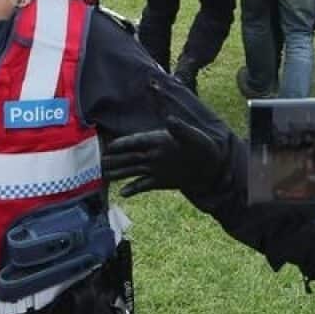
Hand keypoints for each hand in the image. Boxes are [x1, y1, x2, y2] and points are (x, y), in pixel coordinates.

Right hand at [101, 114, 228, 197]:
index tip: (109, 146)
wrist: (217, 169)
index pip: (138, 141)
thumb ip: (181, 130)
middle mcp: (156, 154)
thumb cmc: (207, 149)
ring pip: (133, 170)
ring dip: (119, 173)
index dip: (124, 144)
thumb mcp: (195, 138)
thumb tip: (170, 119)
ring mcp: (158, 168)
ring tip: (103, 175)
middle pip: (130, 156)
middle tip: (96, 162)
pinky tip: (123, 193)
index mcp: (162, 141)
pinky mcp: (163, 181)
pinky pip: (145, 185)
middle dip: (114, 159)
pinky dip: (134, 188)